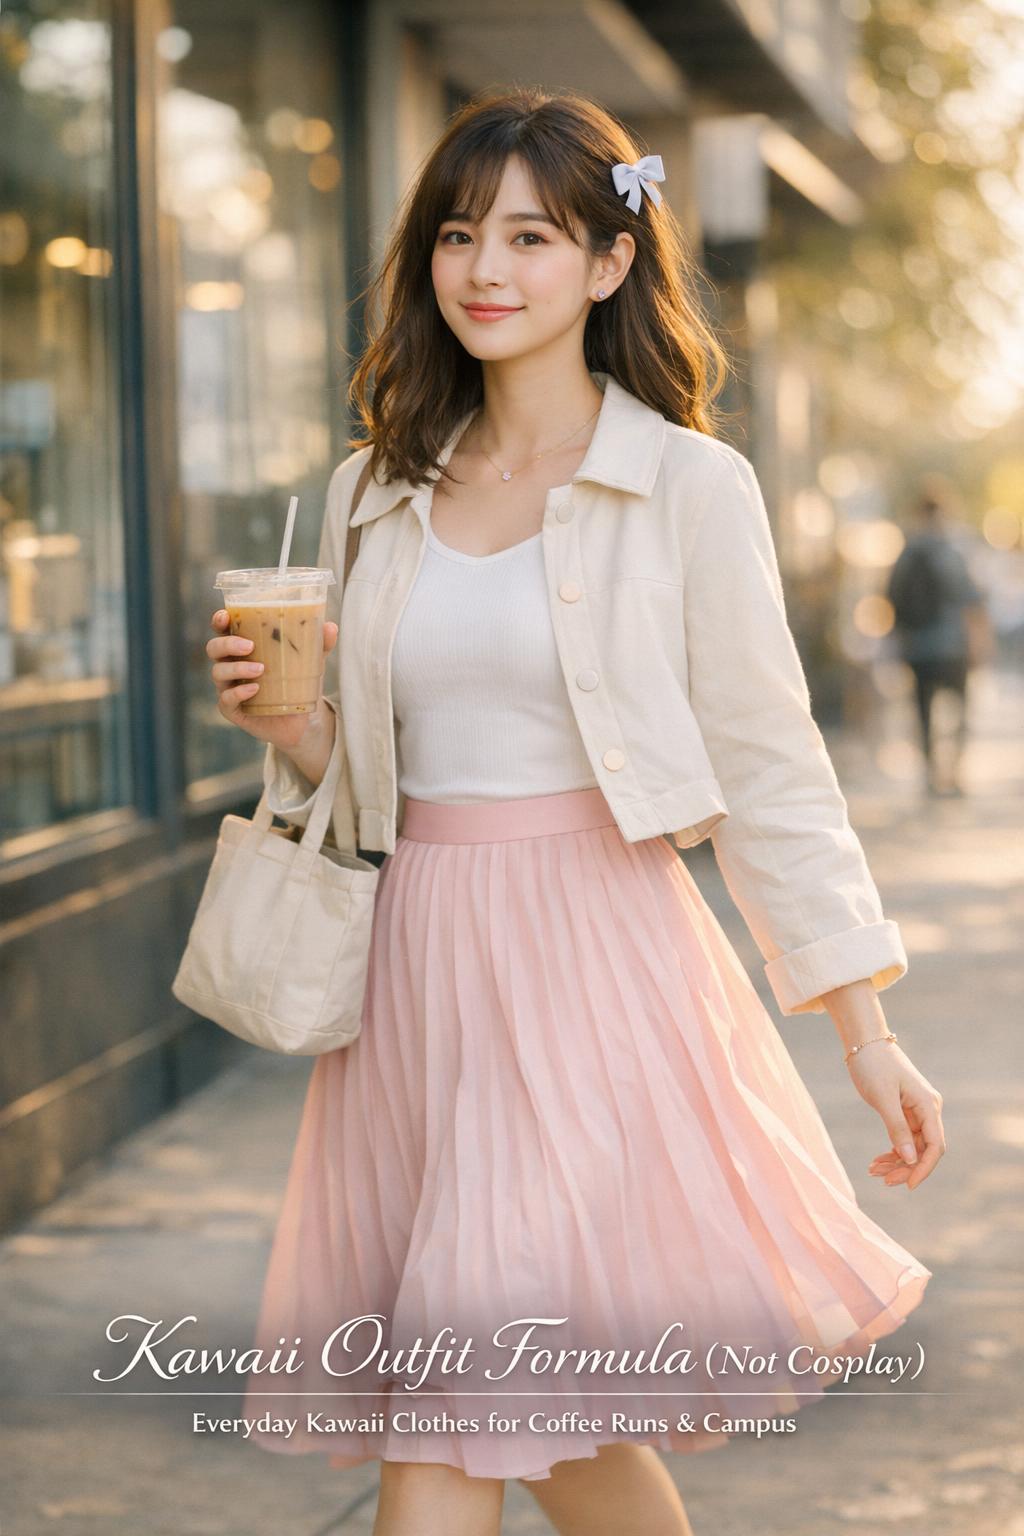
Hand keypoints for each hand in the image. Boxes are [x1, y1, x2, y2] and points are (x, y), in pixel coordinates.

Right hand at [206, 609, 338, 752]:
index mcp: (242, 648)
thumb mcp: (310, 662)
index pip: (223, 630)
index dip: (219, 621)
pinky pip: (227, 700)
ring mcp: (228, 688)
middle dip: (227, 644)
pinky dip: (238, 693)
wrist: (299, 721)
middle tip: (249, 645)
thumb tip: (331, 627)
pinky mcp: (232, 710)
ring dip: (237, 668)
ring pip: (218, 673)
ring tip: (261, 669)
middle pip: (214, 648)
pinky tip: (254, 689)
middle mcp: (230, 665)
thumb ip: (319, 644)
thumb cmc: (297, 683)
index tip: (225, 616)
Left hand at [847, 1043, 945, 1190]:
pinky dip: (892, 1150)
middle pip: (924, 1149)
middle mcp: (927, 1109)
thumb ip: (897, 1129)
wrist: (863, 1041)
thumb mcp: (883, 1098)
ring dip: (896, 1161)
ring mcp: (916, 1109)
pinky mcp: (904, 1109)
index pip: (935, 1146)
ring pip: (913, 1146)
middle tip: (882, 1180)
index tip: (907, 1186)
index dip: (923, 1169)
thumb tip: (911, 1159)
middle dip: (906, 1168)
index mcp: (928, 1105)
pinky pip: (904, 1137)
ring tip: (873, 1171)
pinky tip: (877, 1161)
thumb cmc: (873, 1065)